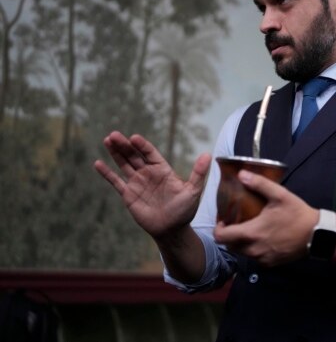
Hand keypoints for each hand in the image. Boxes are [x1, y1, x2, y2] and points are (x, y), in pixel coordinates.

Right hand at [94, 131, 210, 239]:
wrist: (171, 230)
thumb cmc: (184, 210)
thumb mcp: (193, 191)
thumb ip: (198, 173)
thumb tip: (208, 154)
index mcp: (162, 170)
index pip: (150, 153)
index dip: (142, 145)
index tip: (134, 138)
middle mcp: (148, 173)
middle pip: (134, 155)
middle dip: (125, 145)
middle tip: (114, 135)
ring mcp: (137, 183)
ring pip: (124, 164)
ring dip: (116, 153)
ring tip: (107, 140)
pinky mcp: (128, 195)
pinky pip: (116, 182)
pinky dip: (107, 173)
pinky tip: (98, 163)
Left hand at [214, 170, 318, 265]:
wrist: (316, 235)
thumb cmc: (297, 214)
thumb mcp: (280, 195)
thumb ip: (259, 184)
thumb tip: (241, 174)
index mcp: (252, 233)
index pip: (222, 237)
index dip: (218, 229)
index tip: (224, 220)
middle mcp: (253, 249)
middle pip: (230, 246)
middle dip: (230, 236)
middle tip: (236, 223)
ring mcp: (262, 259)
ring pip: (242, 253)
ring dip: (241, 243)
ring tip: (249, 229)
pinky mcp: (271, 264)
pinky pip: (255, 258)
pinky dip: (254, 249)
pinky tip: (263, 238)